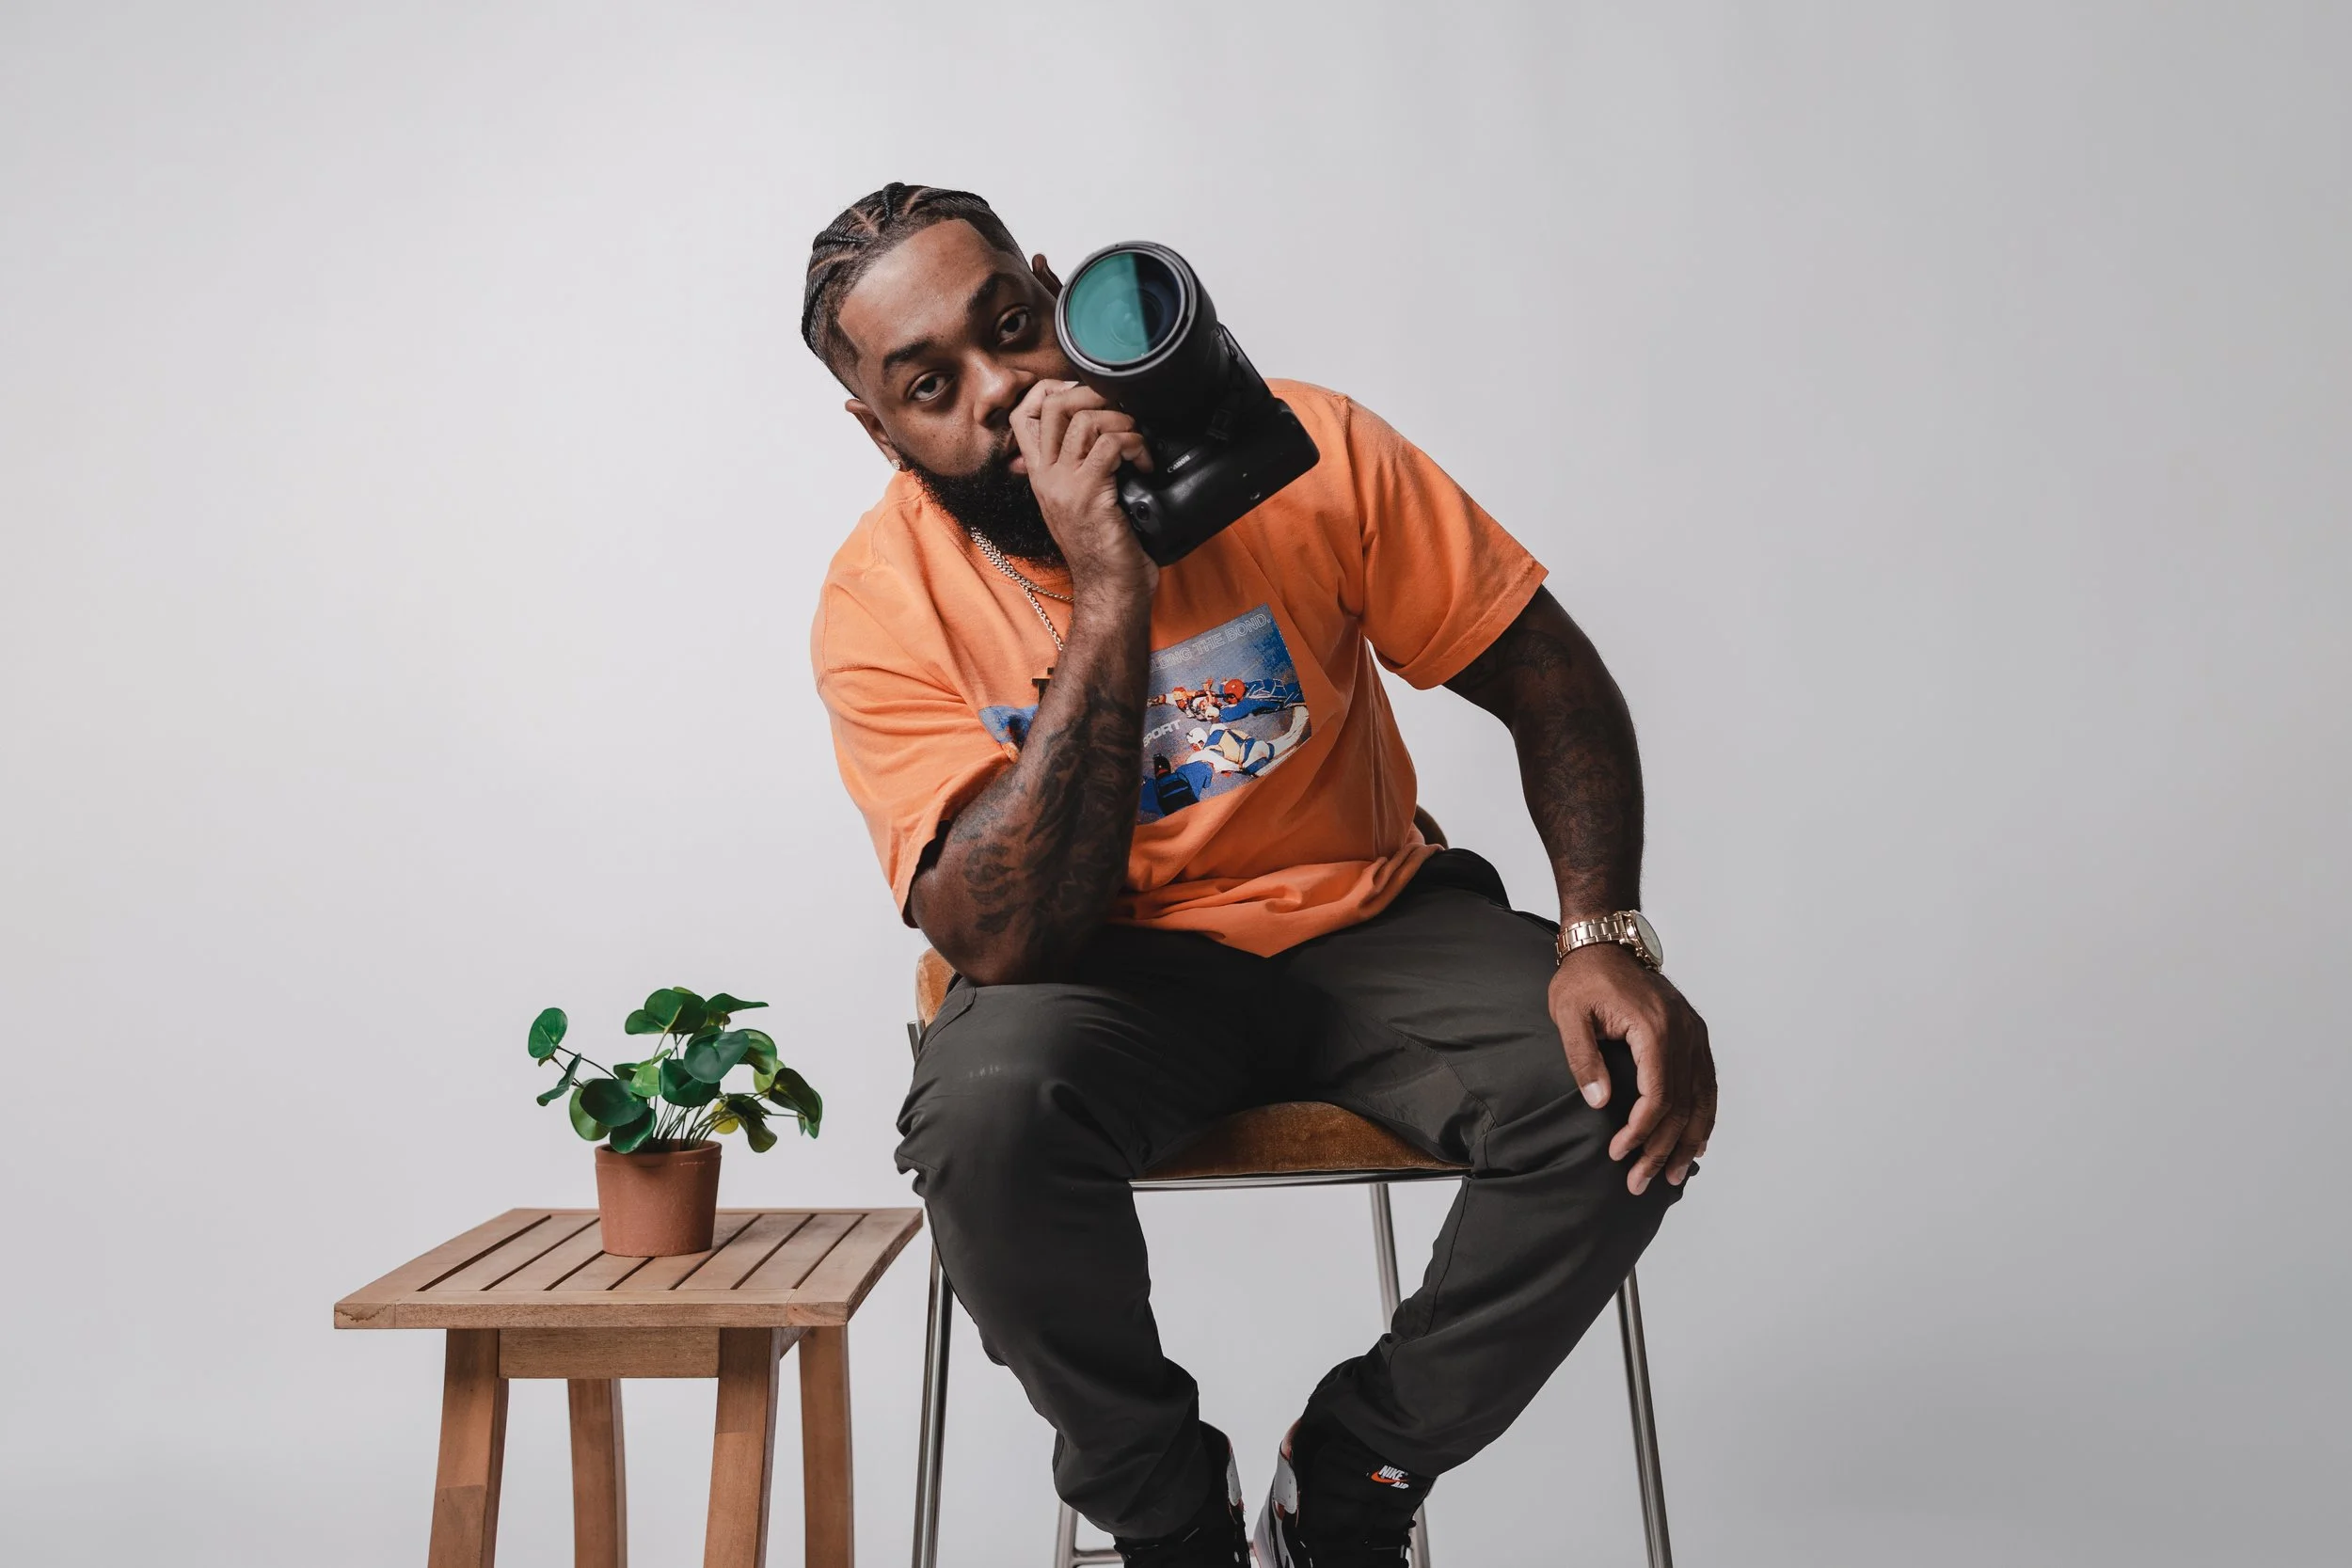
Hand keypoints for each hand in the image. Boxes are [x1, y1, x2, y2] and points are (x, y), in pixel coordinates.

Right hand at [1009, 380, 1156, 603]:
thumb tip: (1097, 435)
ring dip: (1121, 421)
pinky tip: (1145, 464)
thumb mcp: (1081, 502)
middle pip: (1051, 405)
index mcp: (1040, 475)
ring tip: (1137, 441)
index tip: (1087, 396)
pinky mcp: (1089, 493)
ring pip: (1084, 420)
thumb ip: (1077, 470)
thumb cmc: (1105, 548)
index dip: (1052, 390)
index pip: (1024, 414)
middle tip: (1119, 410)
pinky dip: (1135, 445)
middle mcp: (1046, 477)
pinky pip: (1110, 445)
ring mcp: (1064, 485)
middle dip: (1092, 395)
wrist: (1110, 589)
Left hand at [1549, 943, 1715, 1194]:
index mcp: (1654, 1028)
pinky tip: (1696, 1142)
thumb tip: (1599, 1103)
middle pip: (1681, 1104)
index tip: (1619, 1154)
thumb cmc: (1584, 977)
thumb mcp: (1569, 1014)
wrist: (1606, 943)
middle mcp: (1683, 1032)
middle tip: (1641, 1183)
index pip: (1657, 1095)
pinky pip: (1706, 1082)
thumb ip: (1583, 1058)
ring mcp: (1693, 1033)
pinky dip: (1703, 1115)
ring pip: (1701, 1098)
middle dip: (1662, 1149)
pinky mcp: (1693, 1034)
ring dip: (1688, 1141)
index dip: (1640, 1131)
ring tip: (1673, 1175)